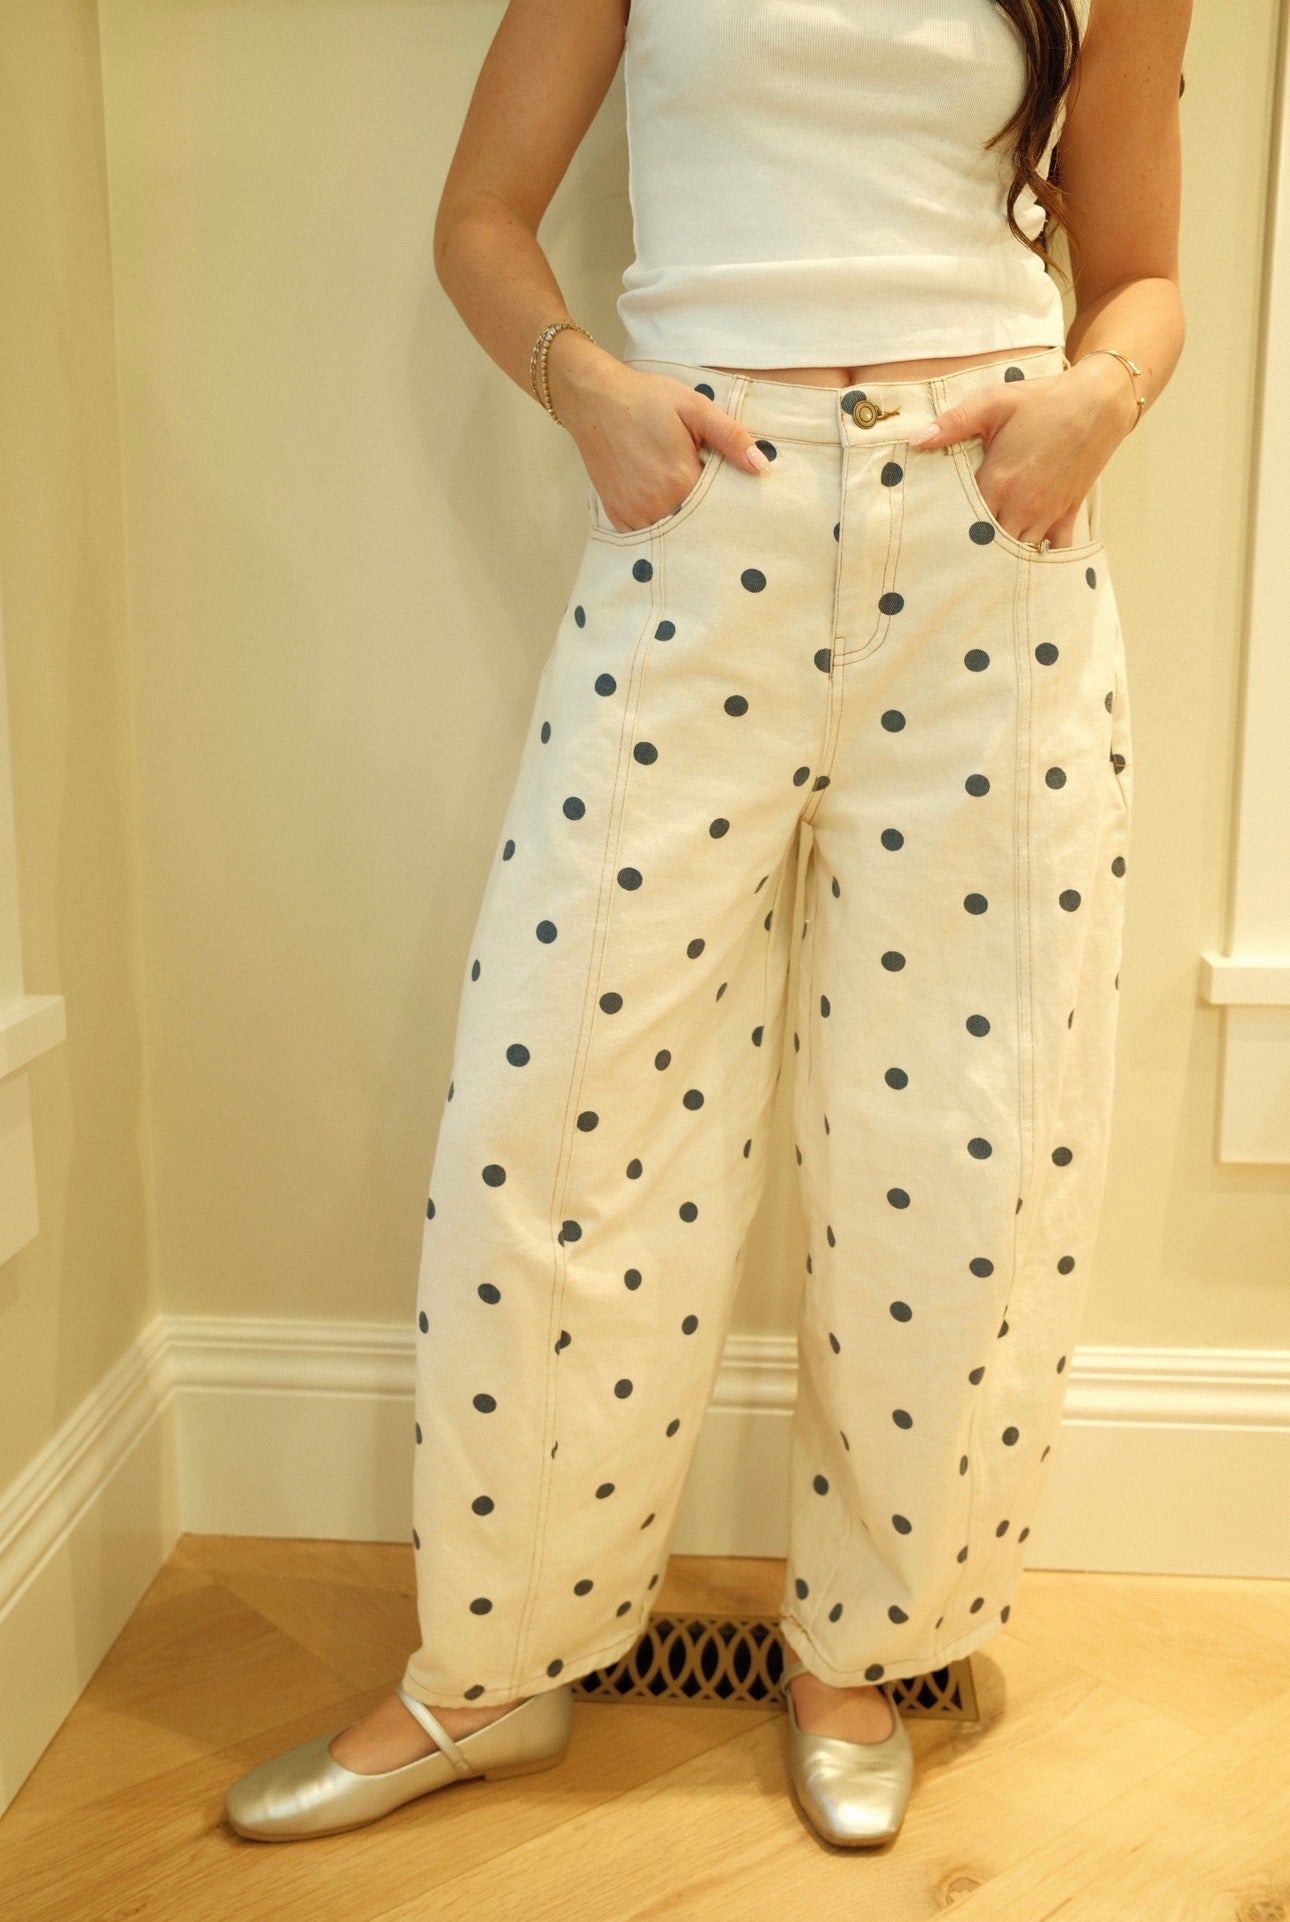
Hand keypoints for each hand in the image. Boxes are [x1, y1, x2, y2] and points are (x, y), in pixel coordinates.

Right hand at [544, 333, 771, 533]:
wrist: (594, 399)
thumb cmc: (646, 399)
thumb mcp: (695, 408)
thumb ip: (730, 437)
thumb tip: (762, 466)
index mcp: (681, 482)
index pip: (720, 507)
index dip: (729, 499)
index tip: (733, 490)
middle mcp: (657, 507)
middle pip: (697, 525)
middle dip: (708, 515)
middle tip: (709, 493)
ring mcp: (634, 515)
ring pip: (673, 534)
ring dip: (683, 522)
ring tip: (682, 496)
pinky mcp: (618, 517)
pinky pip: (647, 534)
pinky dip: (659, 525)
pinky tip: (663, 504)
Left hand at [909, 355, 1139, 547]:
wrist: (1099, 402)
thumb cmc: (1043, 402)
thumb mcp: (995, 402)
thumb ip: (954, 423)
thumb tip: (917, 439)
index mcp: (997, 483)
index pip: (962, 524)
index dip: (946, 534)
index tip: (930, 541)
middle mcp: (1021, 506)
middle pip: (988, 546)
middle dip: (971, 552)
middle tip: (950, 562)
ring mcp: (1046, 514)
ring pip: (1018, 554)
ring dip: (1001, 560)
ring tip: (979, 569)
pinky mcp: (1067, 514)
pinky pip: (1054, 550)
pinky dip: (1040, 561)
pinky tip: (1023, 566)